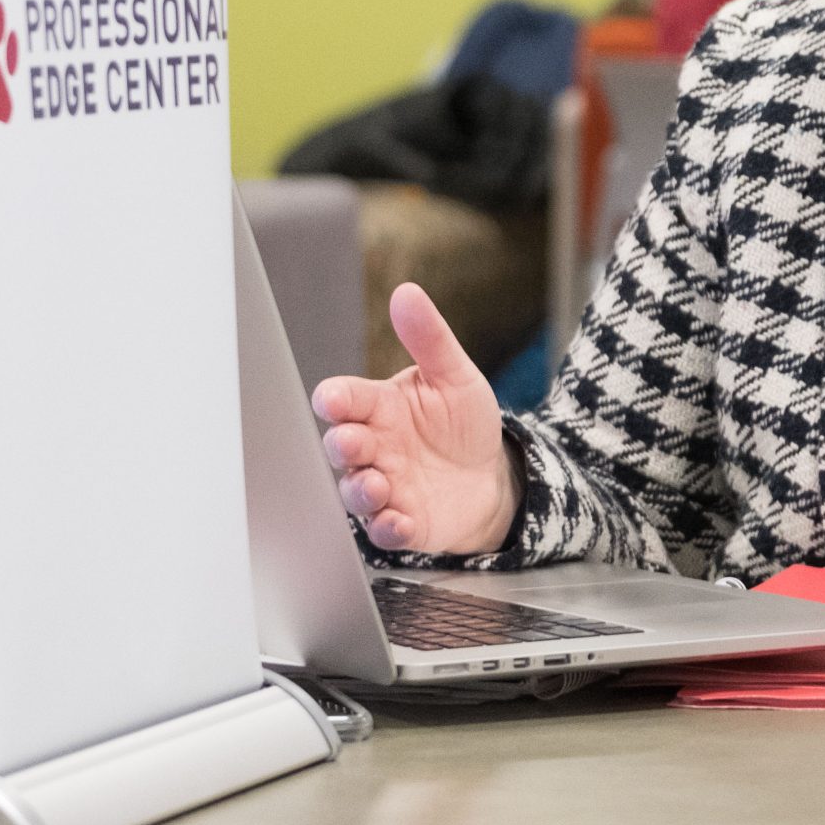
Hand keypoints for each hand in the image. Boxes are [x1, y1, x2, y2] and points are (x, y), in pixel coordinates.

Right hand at [309, 282, 518, 553]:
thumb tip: (407, 293)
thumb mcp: (454, 375)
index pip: (345, 399)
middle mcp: (373, 448)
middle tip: (352, 441)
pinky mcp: (403, 522)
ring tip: (377, 484)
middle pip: (341, 446)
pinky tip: (400, 521)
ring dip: (360, 490)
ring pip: (355, 491)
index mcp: (379, 407)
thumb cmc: (461, 422)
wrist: (491, 474)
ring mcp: (384, 487)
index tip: (332, 398)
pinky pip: (385, 531)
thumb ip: (429, 338)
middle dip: (342, 444)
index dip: (335, 399)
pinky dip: (389, 528)